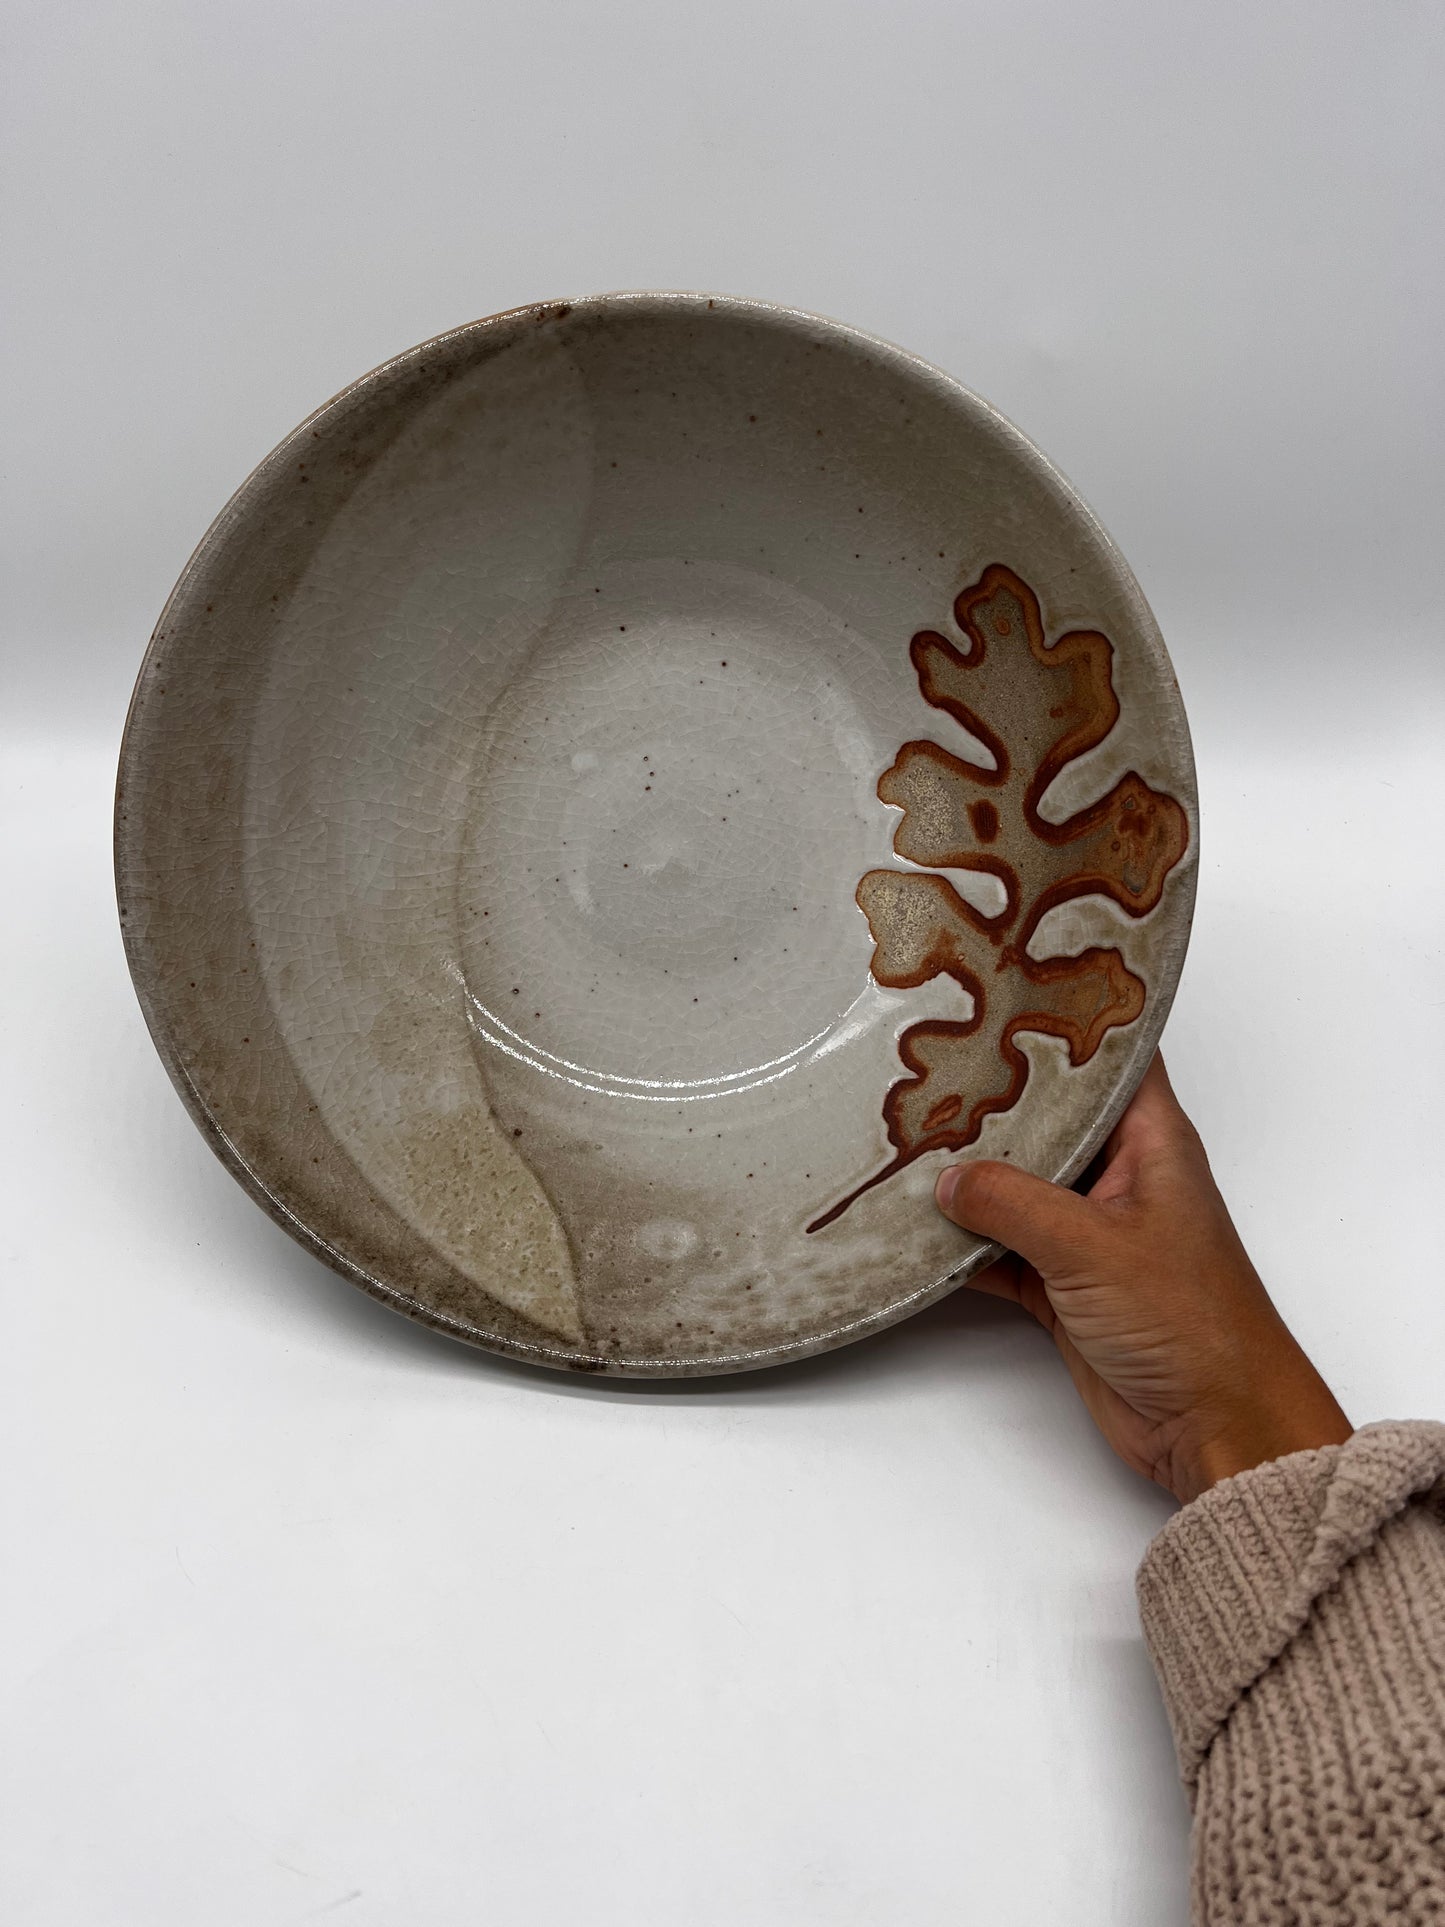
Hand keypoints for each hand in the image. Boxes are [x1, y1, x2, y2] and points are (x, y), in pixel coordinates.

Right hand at [934, 1054, 1351, 1502]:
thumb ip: (1013, 1202)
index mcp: (1153, 1142)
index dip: (1070, 1017)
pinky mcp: (1066, 1285)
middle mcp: (1123, 1177)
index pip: (1115, 1056)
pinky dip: (964, 1245)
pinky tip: (917, 1232)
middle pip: (1052, 1119)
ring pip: (1019, 1185)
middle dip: (995, 1099)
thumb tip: (950, 1178)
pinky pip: (1002, 1250)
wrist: (1215, 1425)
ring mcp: (1092, 1232)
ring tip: (905, 1141)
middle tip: (929, 1065)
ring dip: (970, 1177)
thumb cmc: (1192, 1324)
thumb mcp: (1091, 1245)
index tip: (1007, 990)